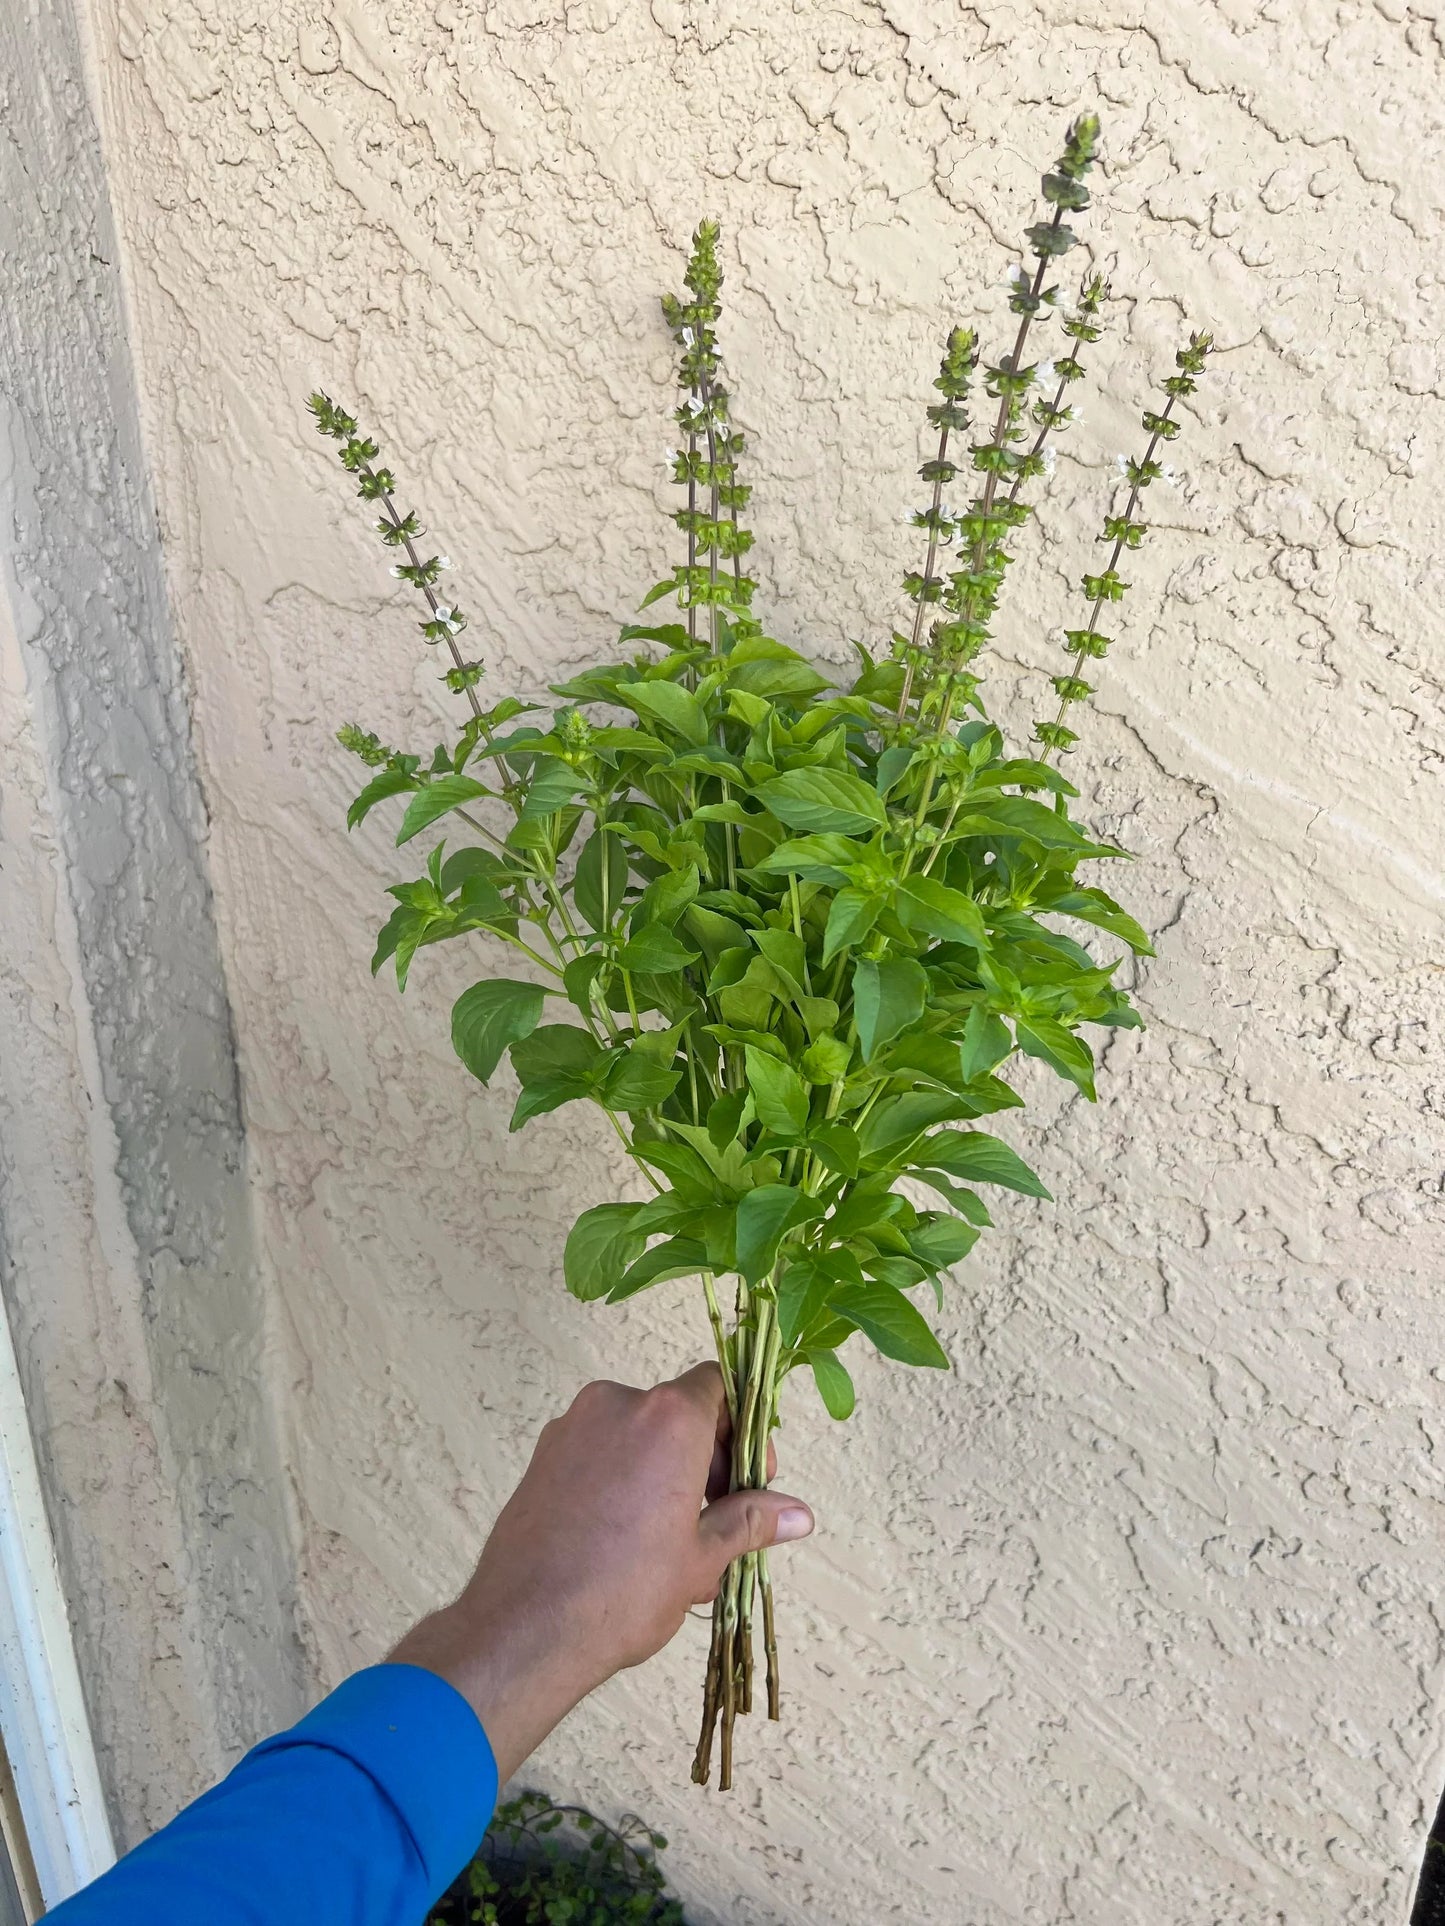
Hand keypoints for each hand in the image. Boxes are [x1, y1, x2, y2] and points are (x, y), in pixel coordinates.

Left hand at [387, 1362, 812, 1777]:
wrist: (526, 1626)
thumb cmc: (625, 1591)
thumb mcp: (702, 1559)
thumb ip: (750, 1522)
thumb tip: (800, 1514)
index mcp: (669, 1418)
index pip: (719, 1386)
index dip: (741, 1428)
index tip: (748, 1478)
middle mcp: (619, 1403)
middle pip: (678, 1409)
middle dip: (705, 1455)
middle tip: (715, 1516)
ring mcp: (574, 1425)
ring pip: (637, 1431)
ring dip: (663, 1467)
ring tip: (669, 1536)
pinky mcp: (543, 1453)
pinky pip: (599, 1448)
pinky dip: (621, 1475)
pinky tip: (624, 1535)